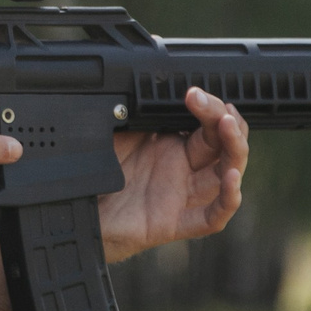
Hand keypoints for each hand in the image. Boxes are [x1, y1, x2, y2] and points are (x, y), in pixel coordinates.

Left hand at [100, 88, 249, 261]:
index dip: (211, 109)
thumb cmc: (97, 173)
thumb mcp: (118, 132)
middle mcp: (181, 169)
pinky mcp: (173, 223)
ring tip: (229, 129)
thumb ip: (142, 114)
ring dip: (235, 152)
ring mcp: (180, 196)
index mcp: (171, 145)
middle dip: (227, 122)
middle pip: (222, 145)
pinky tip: (230, 179)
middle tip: (220, 109)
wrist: (75, 209)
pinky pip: (211, 218)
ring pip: (224, 175)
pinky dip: (227, 200)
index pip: (206, 125)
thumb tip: (157, 87)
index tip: (197, 94)